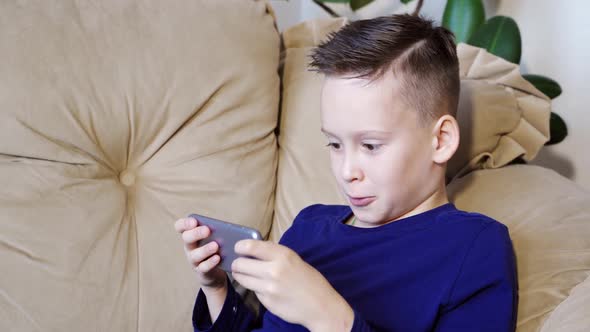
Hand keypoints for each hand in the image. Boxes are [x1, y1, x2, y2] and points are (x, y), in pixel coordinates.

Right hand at [174, 217, 226, 291]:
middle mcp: (189, 246)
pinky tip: (217, 258)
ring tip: (215, 246)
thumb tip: (228, 227)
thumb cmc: (215, 247)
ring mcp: (194, 260)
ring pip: (195, 255)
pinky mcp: (201, 271)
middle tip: (207, 230)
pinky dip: (210, 263)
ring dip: (205, 250)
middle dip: (196, 233)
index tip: (194, 221)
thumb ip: (218, 230)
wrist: (215, 270)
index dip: (185, 223)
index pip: (180, 226)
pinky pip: (203, 267)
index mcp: (191, 234)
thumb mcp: (214, 237)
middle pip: (186, 238)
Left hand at [231, 240, 353, 330]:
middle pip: (240, 264)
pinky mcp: (266, 302)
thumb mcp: (294, 259)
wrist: (320, 306)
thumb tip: (253, 249)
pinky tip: (265, 288)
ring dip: (242, 276)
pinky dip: (255, 288)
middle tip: (241, 264)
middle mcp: (273, 270)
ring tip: (249, 275)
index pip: (250, 246)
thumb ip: (274, 254)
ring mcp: (269, 288)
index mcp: (282, 255)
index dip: (240, 247)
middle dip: (237, 264)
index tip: (239, 249)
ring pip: (241, 279)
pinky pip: (253, 291)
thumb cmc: (309, 280)